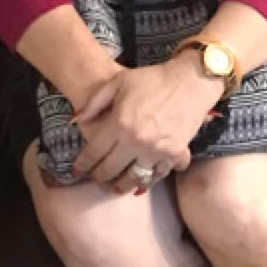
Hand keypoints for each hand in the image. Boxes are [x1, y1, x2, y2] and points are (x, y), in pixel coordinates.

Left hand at [72, 57, 224, 192]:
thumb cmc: (153, 79)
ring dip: (123, 186)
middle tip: (96, 179)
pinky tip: (144, 178)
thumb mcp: (118, 82)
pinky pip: (159, 174)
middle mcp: (135, 141)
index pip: (94, 153)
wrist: (190, 81)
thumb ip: (95, 101)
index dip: (83, 164)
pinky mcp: (175, 154)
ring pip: (134, 179)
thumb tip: (76, 120)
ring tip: (117, 188)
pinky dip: (151, 178)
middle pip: (110, 170)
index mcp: (119, 123)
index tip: (78, 170)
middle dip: (99, 177)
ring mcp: (156, 150)